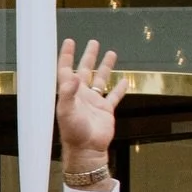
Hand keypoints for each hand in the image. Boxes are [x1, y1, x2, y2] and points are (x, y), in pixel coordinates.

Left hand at [57, 38, 126, 169]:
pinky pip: (114, 96)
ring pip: (101, 80)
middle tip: (93, 42)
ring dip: (105, 67)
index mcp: (70, 94)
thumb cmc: (74, 133)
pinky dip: (120, 88)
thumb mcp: (66, 112)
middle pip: (85, 70)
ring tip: (111, 53)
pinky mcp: (106, 111)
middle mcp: (81, 96)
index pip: (66, 70)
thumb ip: (68, 93)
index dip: (67, 56)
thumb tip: (74, 75)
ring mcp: (94, 102)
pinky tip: (124, 79)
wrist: (88, 150)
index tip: (70, 41)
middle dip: (88, 57)